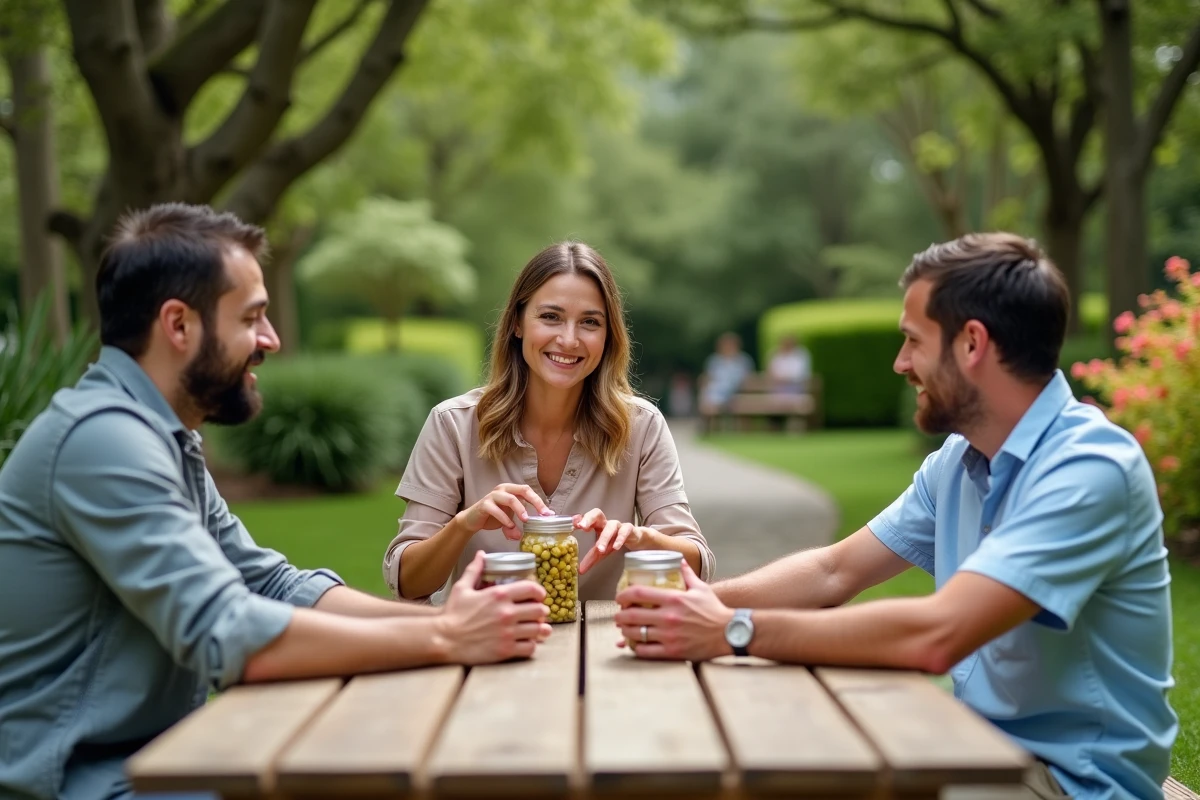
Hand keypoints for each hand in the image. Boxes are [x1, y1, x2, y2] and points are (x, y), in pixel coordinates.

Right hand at [439, 552, 551, 663]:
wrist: (443, 639)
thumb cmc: (452, 614)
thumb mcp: (462, 588)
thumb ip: (475, 569)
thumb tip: (481, 554)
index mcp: (498, 595)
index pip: (532, 589)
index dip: (539, 592)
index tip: (539, 596)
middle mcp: (506, 613)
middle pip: (539, 610)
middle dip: (541, 611)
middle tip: (538, 613)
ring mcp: (507, 633)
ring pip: (538, 629)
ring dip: (539, 628)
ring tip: (537, 628)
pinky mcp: (506, 650)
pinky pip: (530, 647)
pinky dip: (532, 645)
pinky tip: (527, 642)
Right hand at [456, 483, 552, 540]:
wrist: (472, 520)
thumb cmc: (492, 516)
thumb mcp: (507, 522)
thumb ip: (516, 527)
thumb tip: (521, 537)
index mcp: (511, 490)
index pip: (529, 491)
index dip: (540, 502)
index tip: (549, 514)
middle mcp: (503, 489)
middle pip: (523, 490)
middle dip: (535, 502)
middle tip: (542, 515)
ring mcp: (493, 495)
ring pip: (510, 498)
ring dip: (520, 510)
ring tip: (525, 521)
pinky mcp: (484, 504)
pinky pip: (496, 509)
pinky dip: (504, 519)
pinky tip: (509, 527)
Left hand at [575, 508, 651, 573]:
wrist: (635, 539)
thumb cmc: (614, 542)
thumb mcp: (601, 552)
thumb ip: (590, 559)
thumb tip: (580, 571)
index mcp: (596, 525)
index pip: (586, 518)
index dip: (580, 519)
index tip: (573, 524)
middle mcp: (606, 522)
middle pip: (597, 513)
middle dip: (589, 518)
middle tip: (581, 527)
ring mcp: (618, 525)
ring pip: (611, 526)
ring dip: (605, 537)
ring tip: (599, 548)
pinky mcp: (629, 529)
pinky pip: (625, 531)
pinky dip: (620, 538)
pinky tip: (615, 547)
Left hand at [614, 562, 732, 660]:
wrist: (729, 633)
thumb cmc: (714, 610)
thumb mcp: (701, 588)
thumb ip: (686, 574)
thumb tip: (678, 560)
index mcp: (674, 598)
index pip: (639, 593)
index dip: (624, 595)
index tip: (620, 597)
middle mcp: (668, 617)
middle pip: (632, 615)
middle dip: (620, 616)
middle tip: (618, 615)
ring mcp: (669, 635)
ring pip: (636, 634)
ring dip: (625, 631)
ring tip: (624, 629)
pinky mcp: (672, 651)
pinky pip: (646, 651)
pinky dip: (636, 648)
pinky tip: (634, 645)